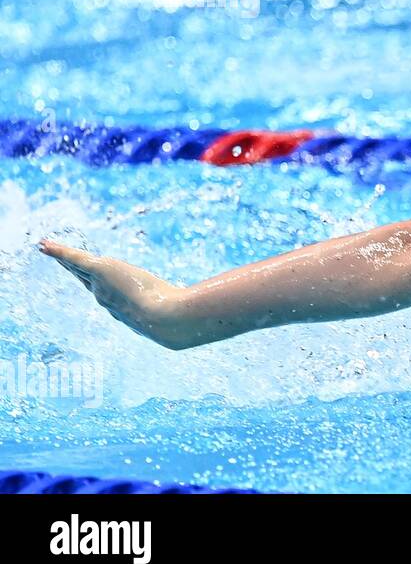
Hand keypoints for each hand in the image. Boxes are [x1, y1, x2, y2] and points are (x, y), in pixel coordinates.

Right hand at [39, 239, 195, 349]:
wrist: (167, 319)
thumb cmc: (178, 317)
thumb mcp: (181, 311)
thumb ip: (189, 307)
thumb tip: (212, 312)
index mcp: (121, 307)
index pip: (104, 293)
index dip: (96, 286)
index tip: (91, 280)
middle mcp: (105, 299)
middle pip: (84, 280)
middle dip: (71, 270)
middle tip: (58, 259)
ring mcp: (100, 286)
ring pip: (77, 268)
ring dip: (61, 258)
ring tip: (48, 248)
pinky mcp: (100, 270)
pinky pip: (74, 259)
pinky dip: (59, 251)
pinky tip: (45, 244)